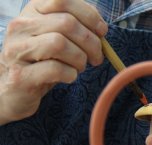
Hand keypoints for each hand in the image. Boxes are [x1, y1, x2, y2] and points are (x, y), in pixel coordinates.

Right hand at [0, 0, 107, 124]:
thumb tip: (100, 28)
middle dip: (91, 42)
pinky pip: (55, 69)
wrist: (14, 90)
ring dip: (80, 58)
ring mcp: (17, 50)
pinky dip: (71, 74)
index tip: (101, 32)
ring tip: (80, 67)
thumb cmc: (42, 61)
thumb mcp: (57, 37)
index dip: (89, 15)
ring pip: (59, 43)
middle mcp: (21, 26)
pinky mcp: (20, 76)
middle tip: (96, 57)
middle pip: (67, 23)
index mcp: (33, 12)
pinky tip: (70, 76)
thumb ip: (76, 27)